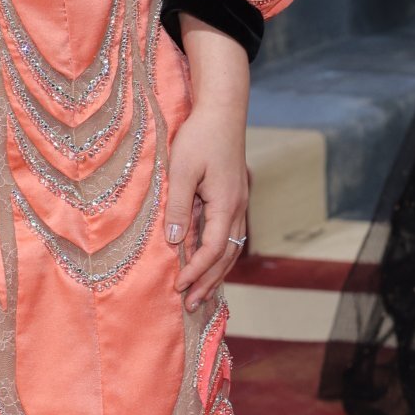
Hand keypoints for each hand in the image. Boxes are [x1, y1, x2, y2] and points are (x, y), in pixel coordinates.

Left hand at [165, 22, 250, 307]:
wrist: (224, 109)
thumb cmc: (200, 136)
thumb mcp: (182, 171)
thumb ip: (179, 208)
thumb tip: (175, 243)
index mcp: (226, 204)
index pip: (213, 250)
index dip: (196, 272)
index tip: (178, 287)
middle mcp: (238, 207)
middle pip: (227, 256)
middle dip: (209, 281)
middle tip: (191, 304)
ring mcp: (239, 202)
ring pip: (232, 247)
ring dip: (216, 271)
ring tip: (201, 292)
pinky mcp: (234, 196)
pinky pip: (229, 233)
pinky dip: (219, 253)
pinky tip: (206, 260)